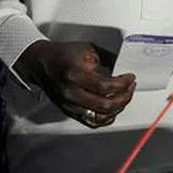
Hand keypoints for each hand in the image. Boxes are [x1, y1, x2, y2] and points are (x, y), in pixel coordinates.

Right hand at [15, 41, 135, 127]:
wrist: (42, 62)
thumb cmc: (63, 54)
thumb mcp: (88, 50)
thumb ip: (108, 60)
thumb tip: (125, 69)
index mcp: (74, 74)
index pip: (105, 86)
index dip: (123, 84)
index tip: (130, 78)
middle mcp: (70, 92)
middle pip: (105, 105)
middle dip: (124, 97)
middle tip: (130, 88)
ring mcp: (69, 104)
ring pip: (100, 117)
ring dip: (117, 109)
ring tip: (123, 98)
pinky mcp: (69, 111)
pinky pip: (91, 122)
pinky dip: (105, 118)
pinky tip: (112, 109)